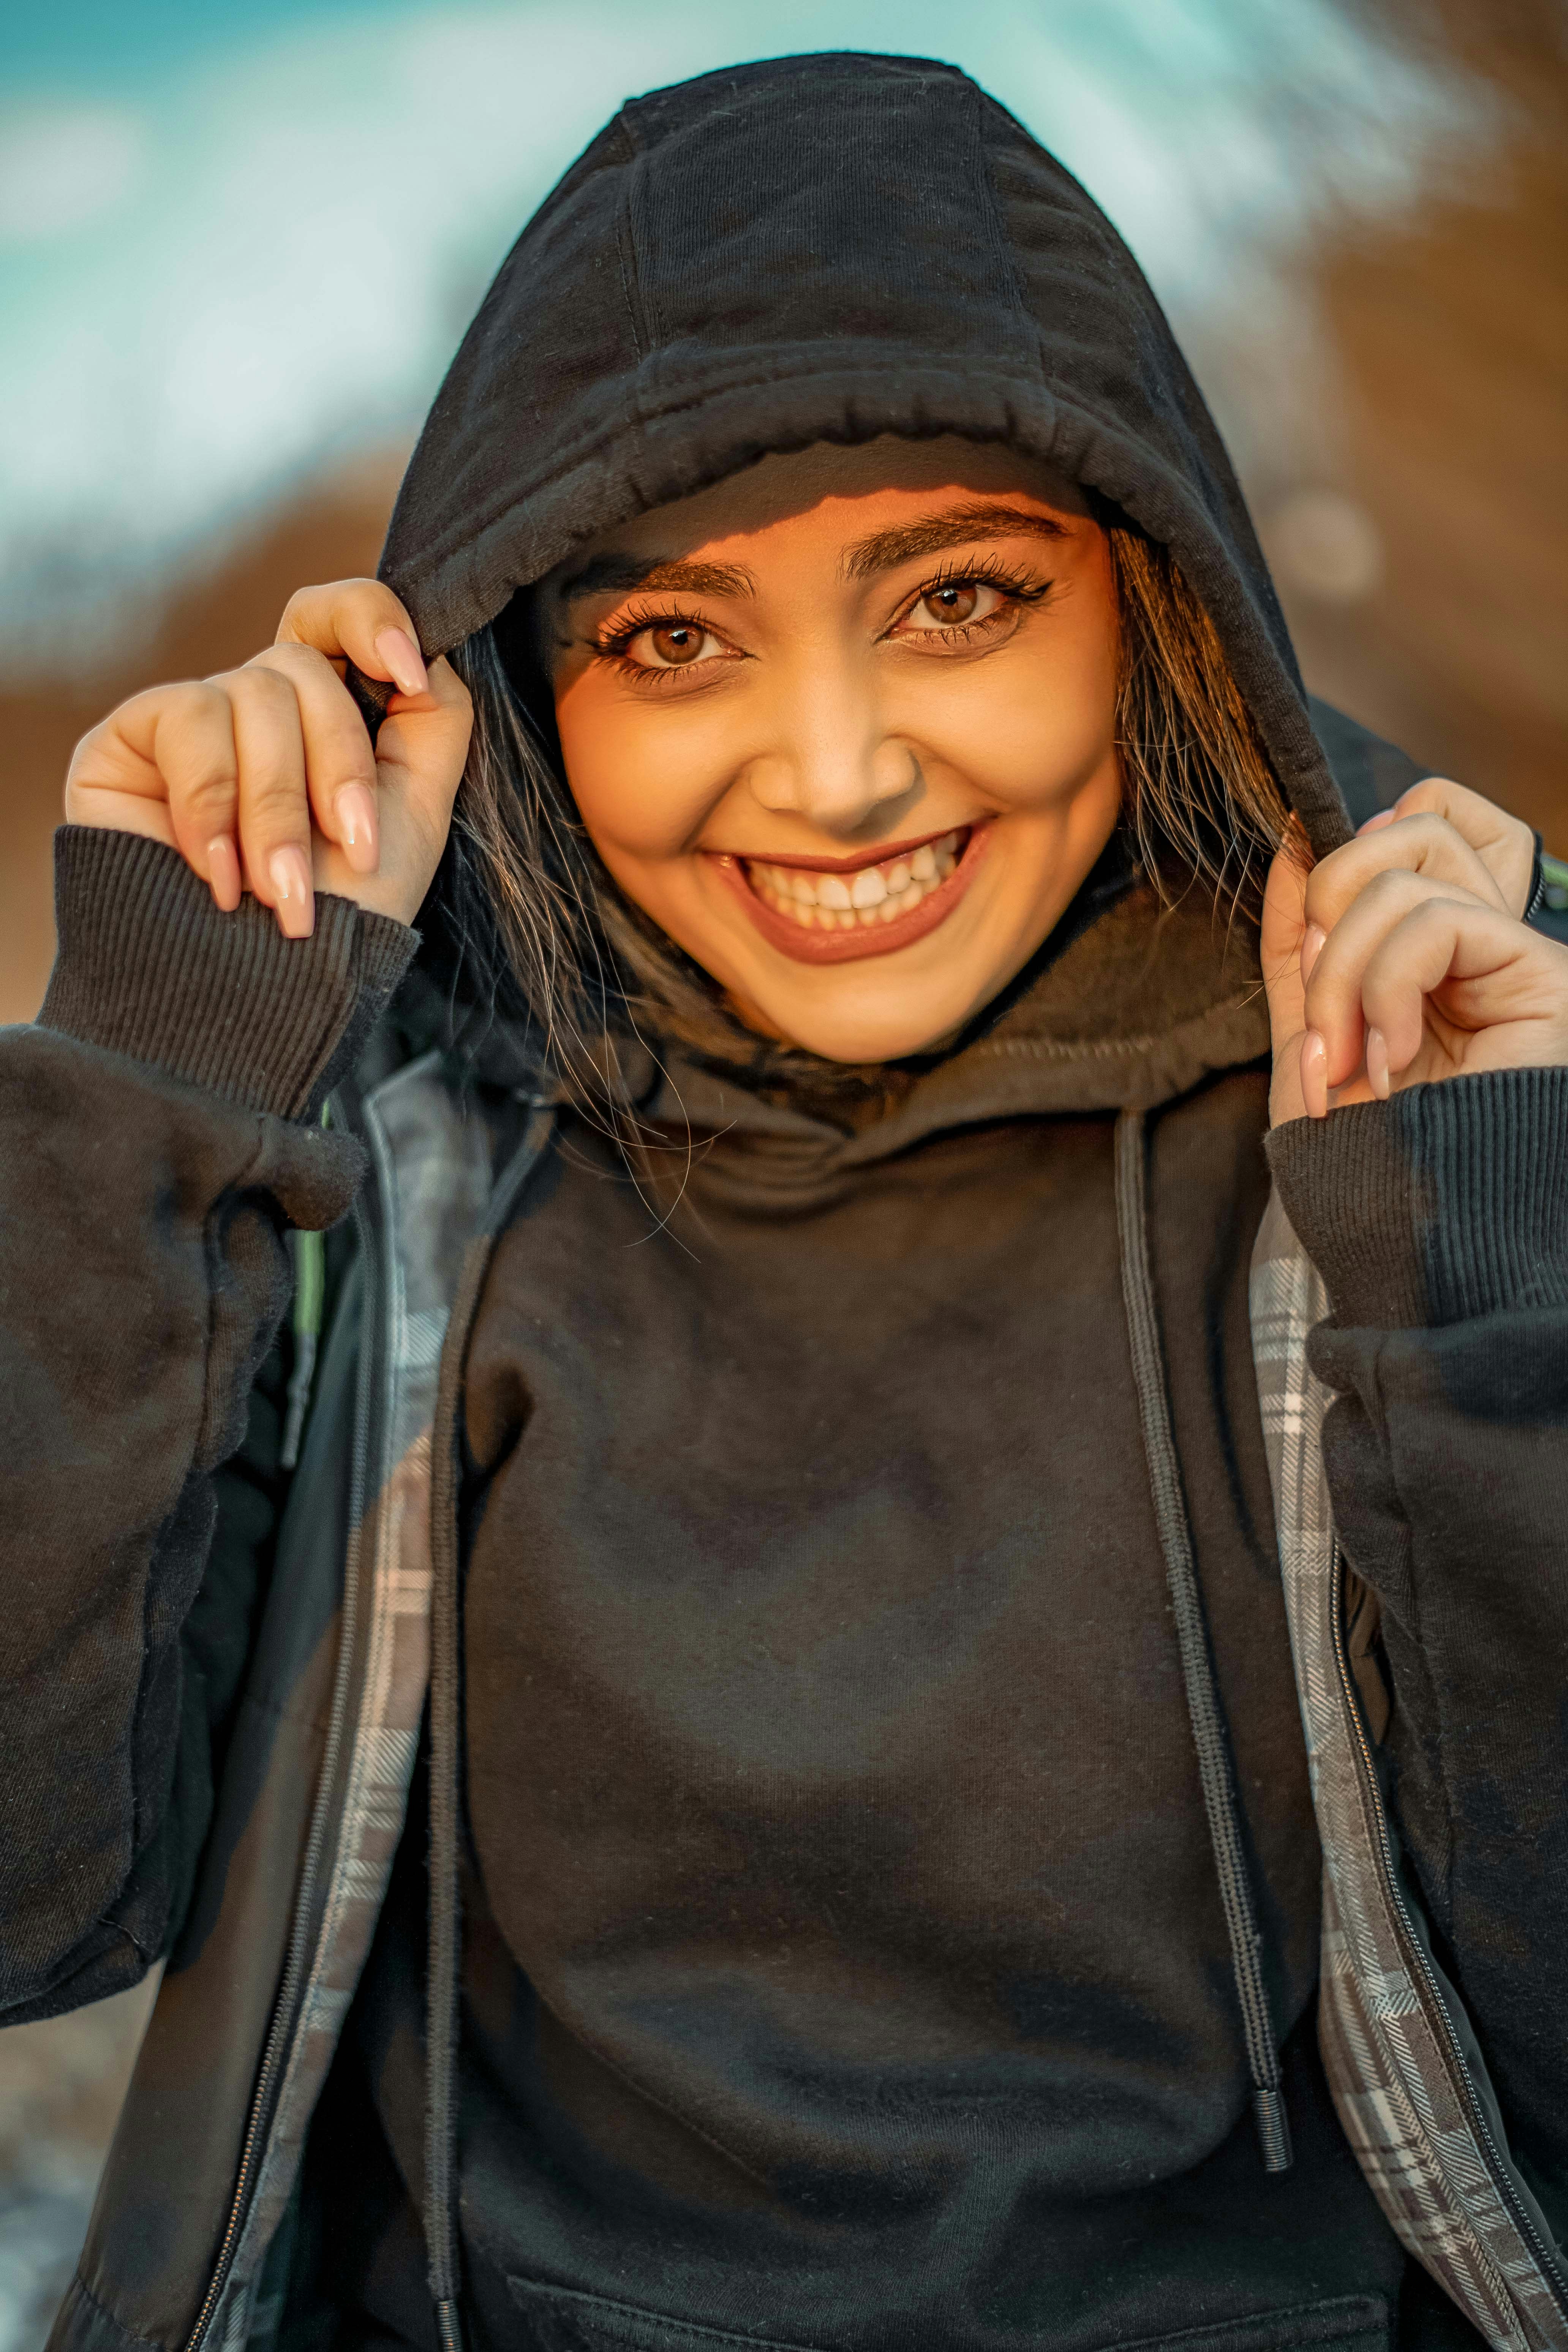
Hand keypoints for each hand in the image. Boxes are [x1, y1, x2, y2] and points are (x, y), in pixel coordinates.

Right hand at [64, 580, 471, 932]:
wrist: (256, 997)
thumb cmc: (339, 919)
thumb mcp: (414, 817)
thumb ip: (434, 724)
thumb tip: (429, 654)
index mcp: (323, 716)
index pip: (335, 617)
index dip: (369, 619)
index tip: (407, 673)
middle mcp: (255, 708)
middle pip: (302, 667)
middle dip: (336, 767)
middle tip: (348, 854)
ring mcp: (193, 719)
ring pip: (250, 693)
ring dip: (277, 808)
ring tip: (281, 891)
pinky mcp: (131, 739)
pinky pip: (186, 721)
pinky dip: (213, 805)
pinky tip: (220, 875)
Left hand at [1263, 776, 1567, 1125]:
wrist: (1399, 1230)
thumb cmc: (1360, 1150)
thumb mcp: (1305, 1027)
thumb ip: (1300, 937)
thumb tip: (1291, 835)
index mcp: (1432, 942)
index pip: (1420, 816)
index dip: (1352, 852)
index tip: (1315, 938)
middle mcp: (1483, 938)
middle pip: (1411, 826)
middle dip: (1328, 917)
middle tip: (1323, 1024)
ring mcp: (1516, 953)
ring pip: (1407, 877)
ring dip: (1344, 975)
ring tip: (1352, 1061)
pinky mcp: (1541, 975)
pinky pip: (1438, 921)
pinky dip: (1388, 988)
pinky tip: (1397, 1059)